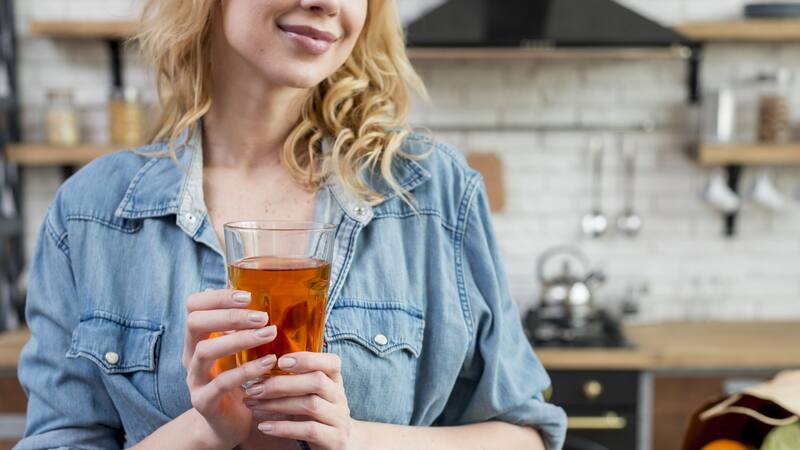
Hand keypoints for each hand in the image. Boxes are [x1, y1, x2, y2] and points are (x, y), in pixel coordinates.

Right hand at [183, 289, 277, 446]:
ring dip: (240, 339)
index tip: (248, 296)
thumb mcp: (240, 349)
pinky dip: (247, 370)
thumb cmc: (239, 378)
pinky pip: (221, 382)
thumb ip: (245, 327)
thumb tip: (270, 294)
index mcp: (198, 337)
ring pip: (205, 351)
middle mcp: (190, 354)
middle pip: (195, 323)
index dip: (217, 297)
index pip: (194, 306)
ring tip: (269, 334)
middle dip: (229, 315)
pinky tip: (269, 362)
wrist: (230, 422)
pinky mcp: (203, 401)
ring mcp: (194, 378)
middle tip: (262, 316)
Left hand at [243, 352, 356, 449]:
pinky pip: (309, 430)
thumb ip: (296, 378)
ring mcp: (339, 418)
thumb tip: (260, 366)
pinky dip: (284, 427)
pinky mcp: (334, 439)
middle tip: (254, 388)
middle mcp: (339, 397)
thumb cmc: (316, 412)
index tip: (280, 361)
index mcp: (335, 380)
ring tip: (254, 405)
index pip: (330, 362)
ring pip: (311, 405)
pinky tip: (264, 426)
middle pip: (317, 381)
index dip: (307, 359)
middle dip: (282, 384)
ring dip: (278, 404)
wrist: (338, 442)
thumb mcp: (311, 393)